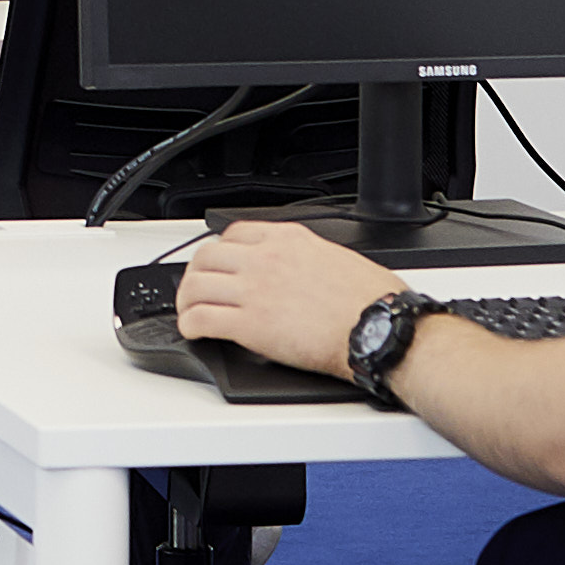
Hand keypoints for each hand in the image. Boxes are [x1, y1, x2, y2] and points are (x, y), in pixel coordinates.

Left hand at [175, 215, 405, 373]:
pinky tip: (193, 331)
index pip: (234, 233)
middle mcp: (265, 259)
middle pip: (207, 257)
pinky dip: (190, 325)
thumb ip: (307, 258)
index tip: (218, 264)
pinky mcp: (249, 324)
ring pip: (196, 285)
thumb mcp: (337, 257)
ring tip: (188, 312)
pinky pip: (202, 319)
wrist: (379, 329)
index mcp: (288, 239)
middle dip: (195, 274)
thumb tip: (298, 270)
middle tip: (195, 290)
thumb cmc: (372, 301)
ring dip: (186, 300)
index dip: (219, 251)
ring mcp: (254, 290)